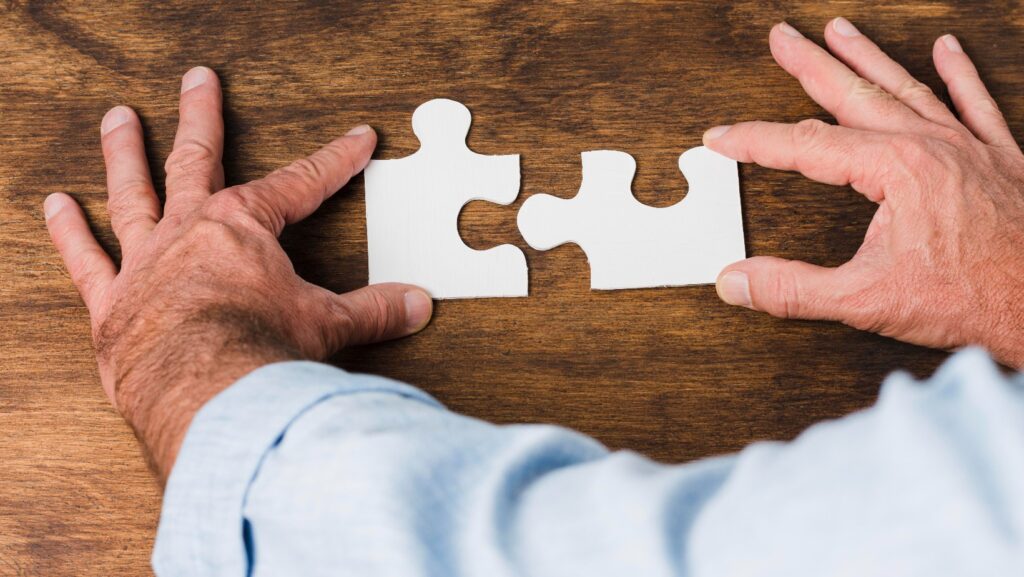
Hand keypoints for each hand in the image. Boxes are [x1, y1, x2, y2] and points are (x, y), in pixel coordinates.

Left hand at [44, 66, 432, 479]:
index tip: (355, 139)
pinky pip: (86, 259)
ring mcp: (147, 262)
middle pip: (197, 159)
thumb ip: (372, 311)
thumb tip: (414, 305)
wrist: (207, 392)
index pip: (301, 183)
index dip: (334, 160)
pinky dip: (70, 232)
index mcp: (244, 229)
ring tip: (119, 119)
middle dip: (203, 116)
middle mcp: (190, 232)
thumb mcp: (328, 325)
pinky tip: (57, 205)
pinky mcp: (112, 302)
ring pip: (133, 193)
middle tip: (199, 81)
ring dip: (126, 152)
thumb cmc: (260, 353)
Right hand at [706, 19, 1023, 366]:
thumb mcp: (865, 300)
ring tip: (839, 31)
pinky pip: (975, 102)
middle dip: (811, 64)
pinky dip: (960, 73)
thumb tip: (738, 282)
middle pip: (853, 94)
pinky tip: (947, 49)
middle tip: (783, 38)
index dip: (755, 140)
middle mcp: (930, 146)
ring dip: (867, 58)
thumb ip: (794, 289)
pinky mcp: (1000, 159)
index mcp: (895, 170)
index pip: (805, 145)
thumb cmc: (973, 298)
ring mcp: (967, 148)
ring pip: (907, 87)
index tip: (722, 139)